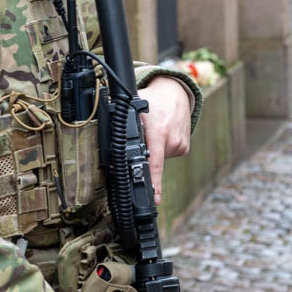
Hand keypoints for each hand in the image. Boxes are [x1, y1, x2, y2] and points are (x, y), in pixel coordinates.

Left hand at [136, 76, 191, 205]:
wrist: (175, 93)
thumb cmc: (153, 100)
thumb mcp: (136, 108)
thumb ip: (124, 123)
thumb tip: (107, 136)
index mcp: (158, 133)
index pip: (155, 163)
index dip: (154, 183)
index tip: (155, 198)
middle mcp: (171, 140)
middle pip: (153, 161)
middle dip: (145, 153)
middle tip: (145, 134)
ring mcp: (180, 145)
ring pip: (160, 159)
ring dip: (155, 150)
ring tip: (156, 130)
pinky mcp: (184, 148)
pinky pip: (169, 155)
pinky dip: (163, 148)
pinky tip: (163, 133)